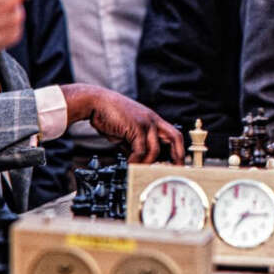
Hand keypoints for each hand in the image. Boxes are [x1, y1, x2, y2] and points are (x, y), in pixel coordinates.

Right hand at [64, 85, 184, 163]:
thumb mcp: (126, 133)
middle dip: (178, 155)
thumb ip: (134, 145)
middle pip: (175, 137)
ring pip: (155, 149)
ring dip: (148, 164)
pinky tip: (130, 164)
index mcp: (153, 120)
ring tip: (141, 172)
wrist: (96, 102)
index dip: (177, 149)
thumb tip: (138, 161)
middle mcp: (153, 120)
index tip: (177, 163)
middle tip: (175, 171)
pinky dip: (136, 160)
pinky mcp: (136, 126)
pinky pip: (140, 149)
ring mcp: (146, 122)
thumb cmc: (109, 115)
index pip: (173, 135)